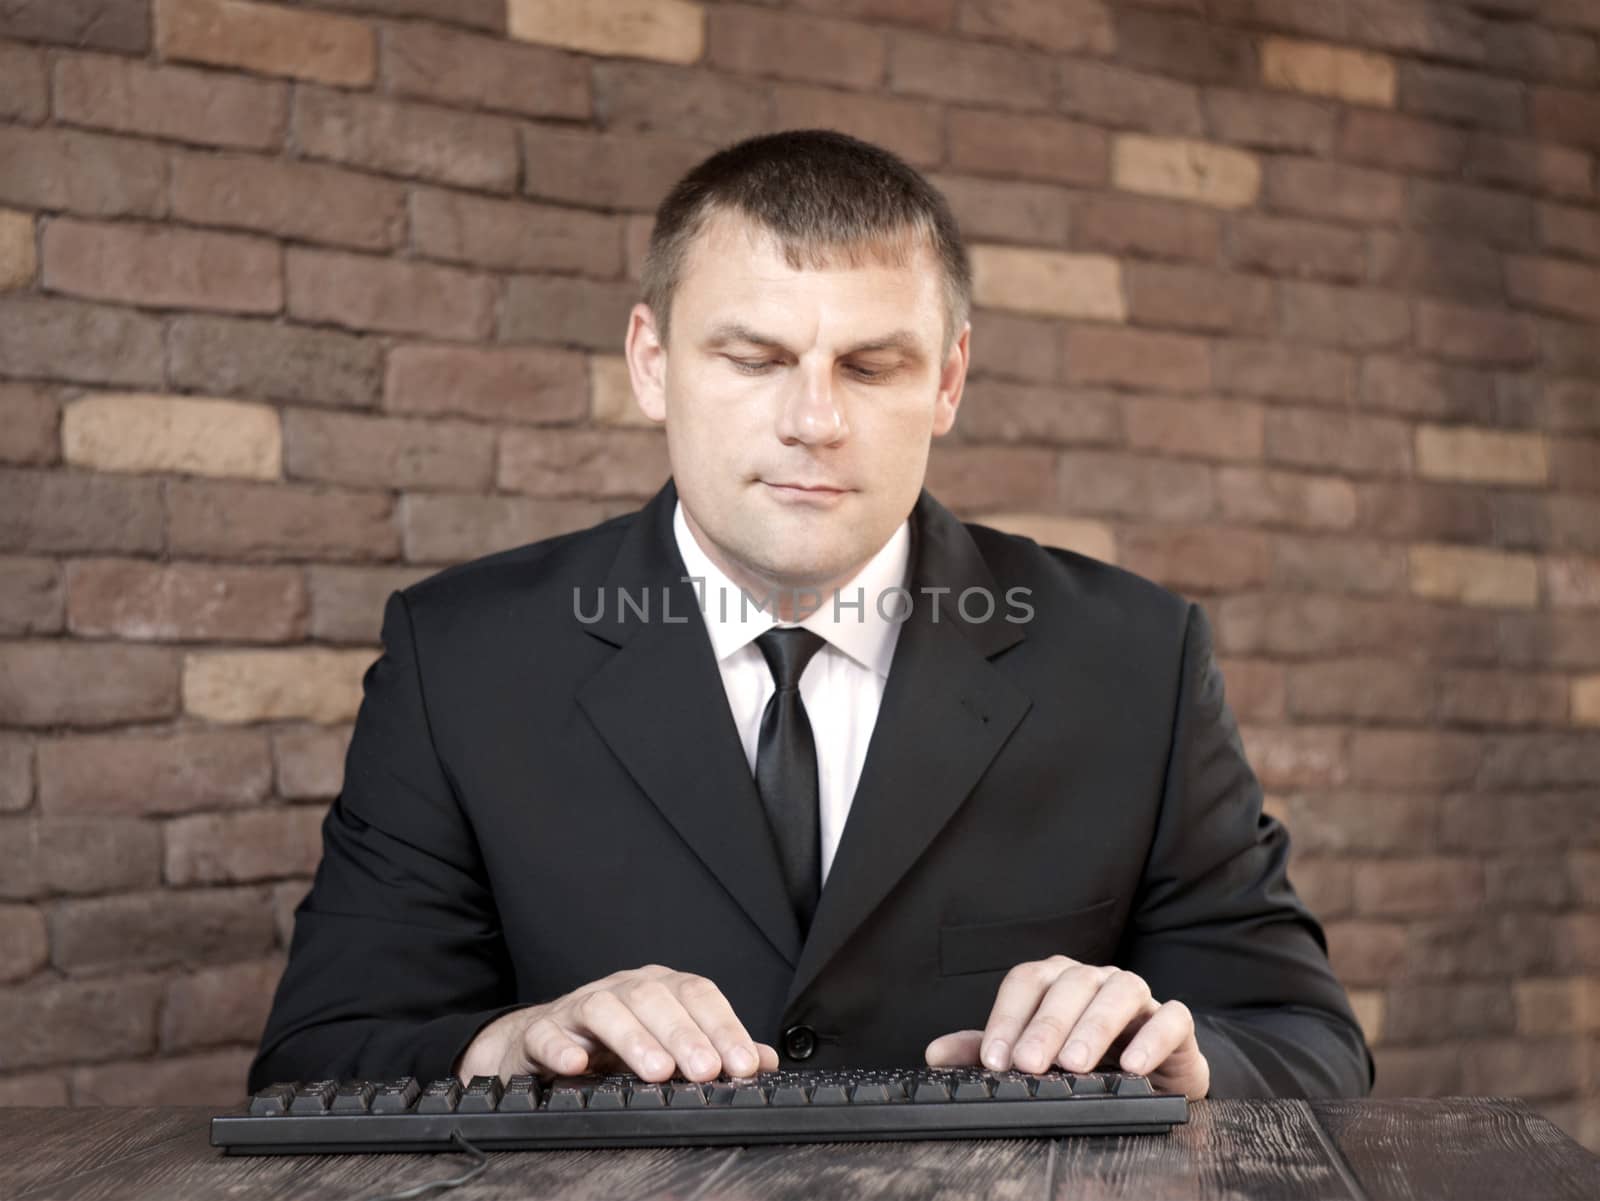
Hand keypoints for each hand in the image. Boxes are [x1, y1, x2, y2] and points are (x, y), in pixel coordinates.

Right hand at [453, 964, 779, 1084]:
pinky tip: (577, 1066)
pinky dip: (562, 1047)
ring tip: (656, 1072)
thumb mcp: (669, 1044)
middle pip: (655, 998)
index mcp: (660, 988)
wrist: (544, 1041)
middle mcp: (624, 988)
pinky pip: (548, 1033)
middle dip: (684, 1035)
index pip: (699, 995)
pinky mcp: (542, 1030)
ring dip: (633, 1038)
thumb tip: (765, 1061)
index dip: (724, 1027)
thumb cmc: (614, 1042)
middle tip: (706, 1071)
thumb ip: (715, 1050)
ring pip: (606, 1008)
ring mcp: (580, 1006)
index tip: (744, 1064)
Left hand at [924, 956, 1209, 1100]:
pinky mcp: (1176, 1021)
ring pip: (1119, 992)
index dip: (1007, 1017)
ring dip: (1094, 1026)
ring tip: (1075, 1065)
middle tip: (1030, 1065)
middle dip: (1046, 1025)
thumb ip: (986, 1051)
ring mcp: (1138, 995)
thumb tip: (935, 1054)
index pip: (1026, 981)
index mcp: (1056, 980)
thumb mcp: (1032, 1055)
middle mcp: (1095, 979)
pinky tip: (1134, 1066)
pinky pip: (1171, 1017)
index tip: (995, 1060)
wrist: (1153, 1074)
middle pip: (1069, 984)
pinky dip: (1153, 1038)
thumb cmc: (1086, 1058)